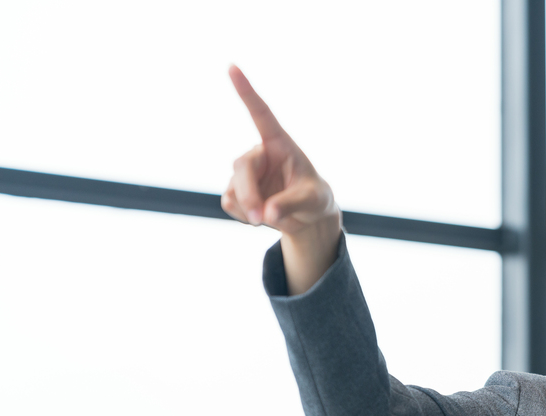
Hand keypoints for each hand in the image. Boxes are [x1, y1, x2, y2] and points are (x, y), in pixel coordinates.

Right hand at [221, 65, 339, 240]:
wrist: (306, 217)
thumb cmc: (314, 199)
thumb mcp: (313, 200)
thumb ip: (291, 203)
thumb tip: (267, 212)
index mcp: (280, 143)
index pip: (261, 113)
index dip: (246, 91)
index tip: (232, 67)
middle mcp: (259, 153)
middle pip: (242, 167)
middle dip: (249, 195)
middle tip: (260, 219)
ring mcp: (246, 172)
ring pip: (233, 189)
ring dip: (248, 210)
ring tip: (269, 218)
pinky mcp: (236, 190)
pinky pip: (230, 204)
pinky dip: (243, 217)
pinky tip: (259, 217)